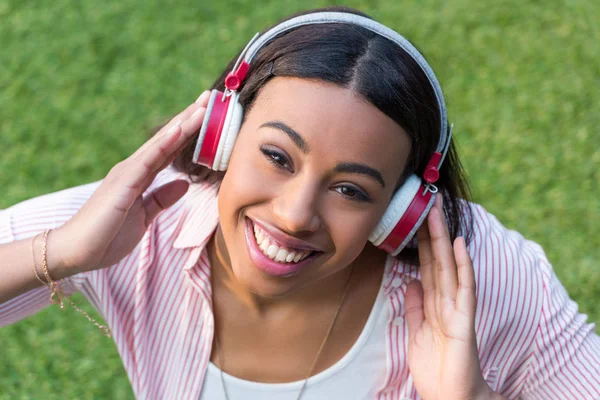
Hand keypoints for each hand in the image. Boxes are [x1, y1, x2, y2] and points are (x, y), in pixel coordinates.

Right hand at [50, 91, 211, 275]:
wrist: (76, 252)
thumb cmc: (107, 236)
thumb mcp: (144, 217)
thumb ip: (161, 199)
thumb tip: (184, 184)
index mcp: (139, 177)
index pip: (169, 150)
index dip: (189, 132)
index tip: (208, 115)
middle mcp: (134, 169)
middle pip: (168, 139)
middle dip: (190, 119)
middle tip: (211, 98)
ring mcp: (128, 173)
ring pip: (162, 143)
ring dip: (183, 123)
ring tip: (203, 105)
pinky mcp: (124, 183)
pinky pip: (149, 159)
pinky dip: (166, 142)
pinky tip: (181, 129)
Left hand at [404, 195, 494, 399]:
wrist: (449, 395)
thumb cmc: (436, 367)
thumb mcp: (416, 332)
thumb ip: (414, 307)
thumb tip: (410, 281)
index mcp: (433, 303)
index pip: (427, 265)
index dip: (422, 241)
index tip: (417, 217)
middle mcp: (446, 300)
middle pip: (437, 258)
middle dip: (431, 230)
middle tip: (427, 201)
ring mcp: (456, 307)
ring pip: (448, 266)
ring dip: (443, 238)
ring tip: (438, 211)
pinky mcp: (463, 320)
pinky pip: (463, 288)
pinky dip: (463, 265)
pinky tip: (460, 245)